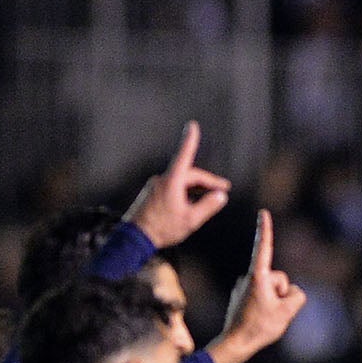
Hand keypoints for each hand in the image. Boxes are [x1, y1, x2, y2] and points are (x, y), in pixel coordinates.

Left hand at [124, 121, 230, 249]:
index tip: (193, 126)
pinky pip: (174, 188)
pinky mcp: (153, 193)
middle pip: (190, 174)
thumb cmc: (163, 228)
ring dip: (197, 189)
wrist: (137, 236)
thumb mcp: (191, 219)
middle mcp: (163, 179)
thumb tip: (221, 196)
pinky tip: (192, 205)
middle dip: (207, 182)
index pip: (184, 156)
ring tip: (211, 200)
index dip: (190, 140)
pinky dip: (187, 193)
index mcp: (172, 181)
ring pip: (182, 182)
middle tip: (224, 191)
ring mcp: (157, 186)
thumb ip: (208, 206)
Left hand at [212, 209, 304, 362]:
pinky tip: (258, 320)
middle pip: (280, 279)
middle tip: (273, 313)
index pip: (264, 248)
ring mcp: (245, 287)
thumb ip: (297, 295)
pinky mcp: (242, 296)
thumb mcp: (287, 311)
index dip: (265, 230)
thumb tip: (290, 292)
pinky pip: (263, 297)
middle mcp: (250, 277)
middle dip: (282, 293)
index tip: (263, 213)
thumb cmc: (259, 327)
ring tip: (265, 318)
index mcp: (258, 277)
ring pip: (272, 289)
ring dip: (275, 302)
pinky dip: (266, 306)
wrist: (235, 343)